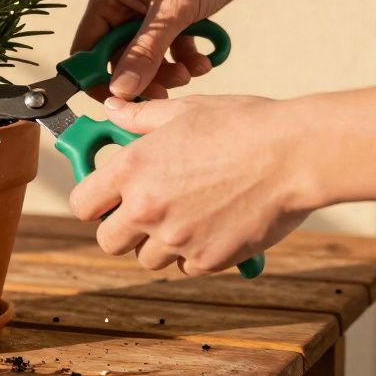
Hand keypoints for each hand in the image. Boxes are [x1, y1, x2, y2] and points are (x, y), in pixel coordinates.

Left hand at [68, 95, 316, 275]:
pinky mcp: (207, 260)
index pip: (82, 203)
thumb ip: (140, 118)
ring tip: (189, 215)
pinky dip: (196, 253)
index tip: (107, 199)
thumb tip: (112, 109)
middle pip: (108, 242)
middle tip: (146, 213)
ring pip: (148, 259)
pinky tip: (215, 225)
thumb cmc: (242, 126)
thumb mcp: (185, 111)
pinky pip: (187, 266)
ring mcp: (176, 238)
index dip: (93, 202)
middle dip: (123, 230)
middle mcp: (146, 207)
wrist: (294, 155)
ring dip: (161, 243)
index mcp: (132, 168)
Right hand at [71, 0, 270, 99]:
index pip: (87, 47)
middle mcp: (123, 3)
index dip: (98, 76)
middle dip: (142, 77)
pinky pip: (170, 50)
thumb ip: (145, 53)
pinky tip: (205, 60)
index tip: (118, 100)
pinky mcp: (173, 17)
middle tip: (165, 92)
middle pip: (119, 58)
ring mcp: (149, 11)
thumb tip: (120, 90)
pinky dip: (186, 59)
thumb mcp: (172, 11)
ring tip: (191, 73)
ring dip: (167, 71)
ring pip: (147, 58)